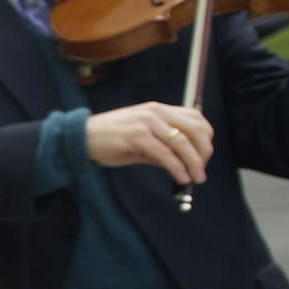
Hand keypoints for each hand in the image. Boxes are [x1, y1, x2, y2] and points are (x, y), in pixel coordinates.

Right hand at [85, 102, 212, 184]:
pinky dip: (177, 168)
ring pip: (183, 142)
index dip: (205, 137)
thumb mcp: (141, 138)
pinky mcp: (137, 137)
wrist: (82, 137)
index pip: (195, 117)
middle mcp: (156, 112)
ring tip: (196, 178)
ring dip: (194, 163)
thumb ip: (162, 147)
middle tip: (202, 169)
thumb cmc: (109, 138)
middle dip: (204, 152)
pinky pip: (165, 154)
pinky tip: (181, 178)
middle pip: (194, 129)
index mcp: (159, 109)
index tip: (205, 155)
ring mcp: (146, 123)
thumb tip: (181, 163)